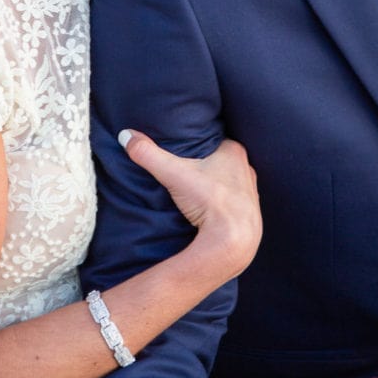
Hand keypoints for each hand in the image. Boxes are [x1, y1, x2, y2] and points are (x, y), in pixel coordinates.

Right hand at [119, 130, 261, 274]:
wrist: (233, 241)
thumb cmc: (209, 201)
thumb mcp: (174, 174)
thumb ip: (149, 154)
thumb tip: (126, 135)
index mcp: (234, 152)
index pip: (216, 139)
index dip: (201, 141)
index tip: (186, 145)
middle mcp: (247, 169)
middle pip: (223, 160)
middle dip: (208, 163)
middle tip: (188, 167)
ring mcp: (251, 192)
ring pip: (230, 181)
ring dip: (217, 184)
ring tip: (198, 188)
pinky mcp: (251, 214)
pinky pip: (235, 202)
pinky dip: (224, 203)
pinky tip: (212, 210)